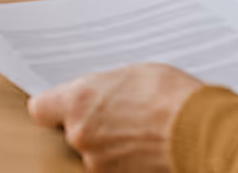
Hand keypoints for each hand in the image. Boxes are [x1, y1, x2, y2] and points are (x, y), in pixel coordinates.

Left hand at [28, 64, 201, 172]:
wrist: (196, 128)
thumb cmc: (166, 94)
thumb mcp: (127, 75)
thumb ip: (100, 89)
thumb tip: (96, 96)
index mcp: (77, 101)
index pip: (41, 108)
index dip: (53, 106)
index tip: (62, 103)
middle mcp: (80, 134)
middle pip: (71, 131)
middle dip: (89, 123)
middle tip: (116, 112)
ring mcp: (98, 162)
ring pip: (93, 151)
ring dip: (108, 143)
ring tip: (137, 128)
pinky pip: (112, 167)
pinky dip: (124, 159)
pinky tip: (143, 145)